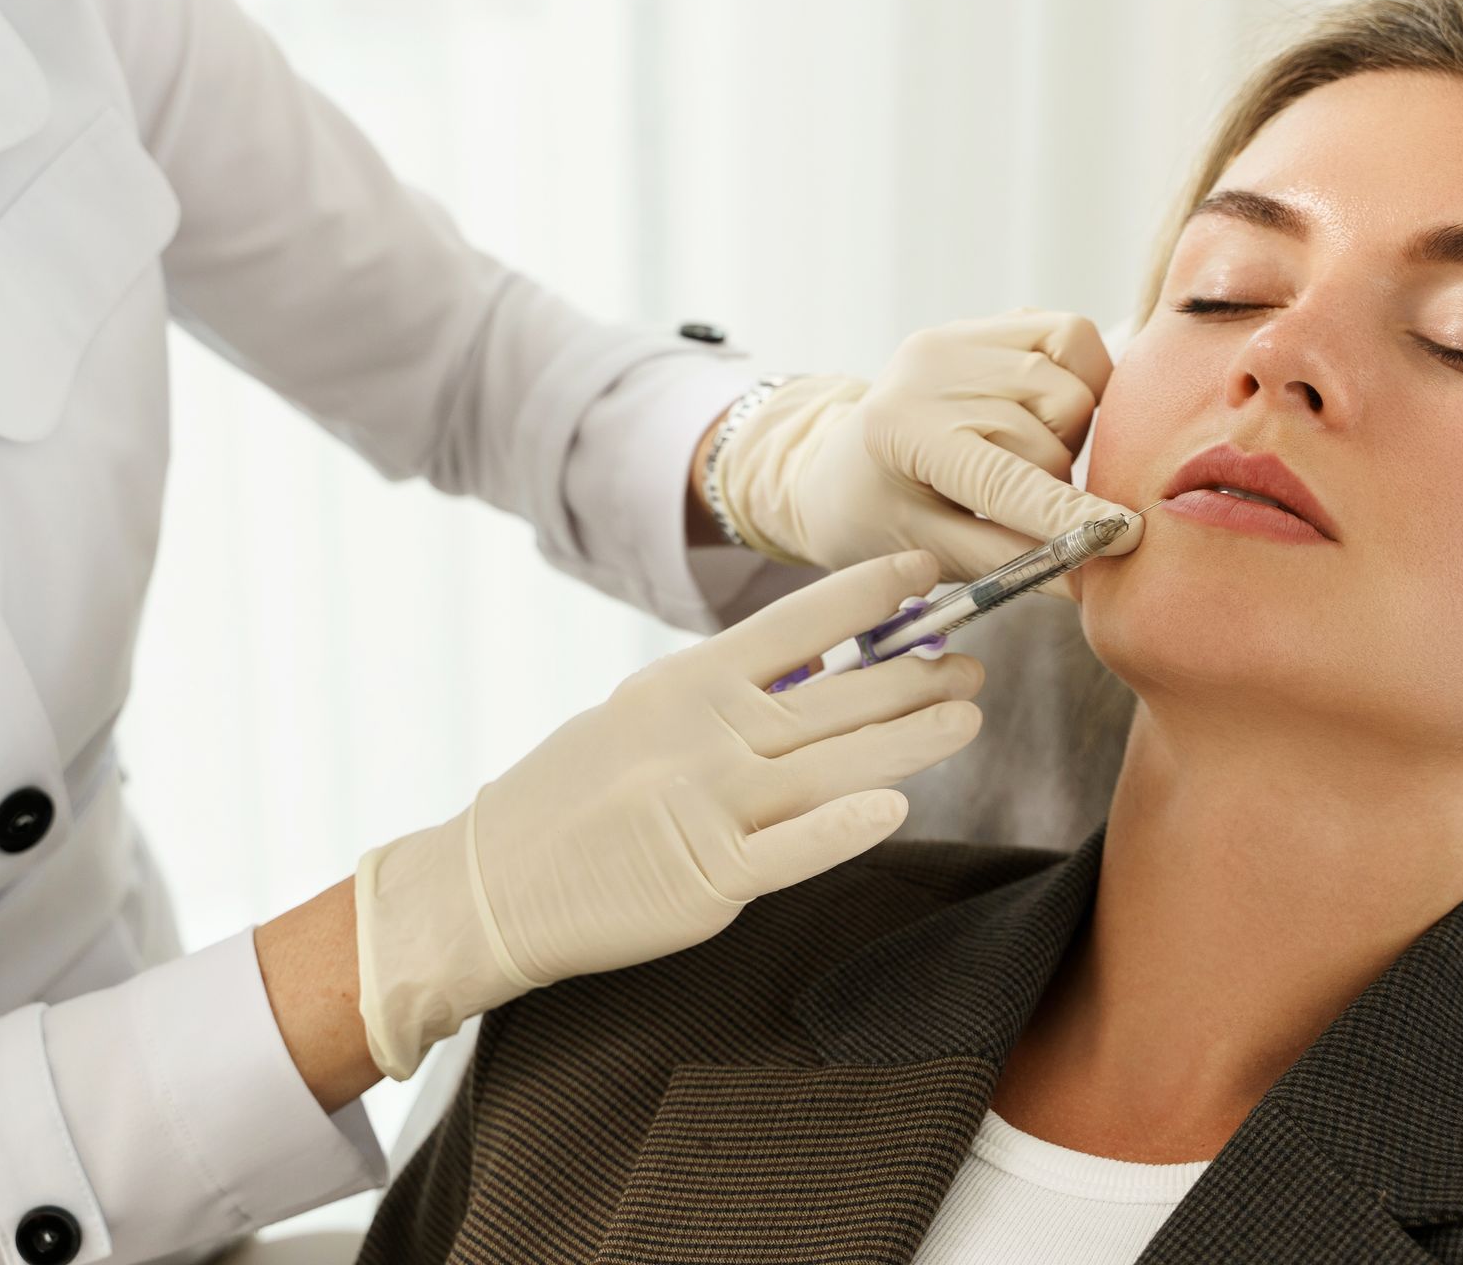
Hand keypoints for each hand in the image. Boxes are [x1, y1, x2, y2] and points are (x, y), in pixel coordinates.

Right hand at [353, 551, 983, 1078]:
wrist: (490, 885)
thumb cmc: (571, 798)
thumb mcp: (640, 716)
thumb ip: (725, 694)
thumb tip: (819, 669)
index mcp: (686, 684)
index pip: (795, 625)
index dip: (868, 597)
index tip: (925, 577)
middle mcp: (705, 735)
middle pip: (835, 697)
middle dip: (915, 676)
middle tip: (972, 664)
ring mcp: (708, 805)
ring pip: (833, 763)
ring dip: (911, 737)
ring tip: (967, 716)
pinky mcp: (707, 881)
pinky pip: (791, 850)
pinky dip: (844, 827)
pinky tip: (896, 807)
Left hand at [713, 310, 1141, 595]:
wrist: (835, 466)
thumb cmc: (873, 518)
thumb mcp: (928, 554)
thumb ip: (1005, 563)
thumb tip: (1084, 577)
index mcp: (902, 429)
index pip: (1007, 479)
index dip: (1070, 514)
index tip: (1124, 537)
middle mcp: (931, 368)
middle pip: (1052, 431)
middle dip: (1055, 483)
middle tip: (1017, 507)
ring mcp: (958, 336)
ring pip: (1072, 387)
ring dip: (1065, 436)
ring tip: (1021, 461)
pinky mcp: (984, 323)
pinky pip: (1071, 336)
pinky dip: (1078, 379)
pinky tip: (1043, 414)